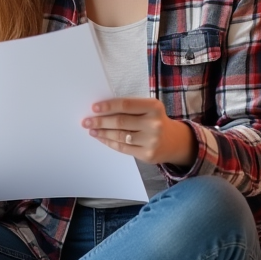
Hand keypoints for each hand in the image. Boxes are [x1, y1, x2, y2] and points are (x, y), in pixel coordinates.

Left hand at [82, 97, 196, 166]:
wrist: (174, 141)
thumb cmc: (154, 120)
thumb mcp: (148, 109)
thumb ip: (130, 108)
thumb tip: (101, 110)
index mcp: (154, 107)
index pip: (126, 105)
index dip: (108, 106)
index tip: (94, 107)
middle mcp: (154, 124)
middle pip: (120, 121)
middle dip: (100, 121)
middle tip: (86, 121)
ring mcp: (151, 141)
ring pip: (120, 136)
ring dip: (102, 133)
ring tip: (91, 130)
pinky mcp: (147, 155)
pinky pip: (123, 148)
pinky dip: (109, 142)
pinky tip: (101, 138)